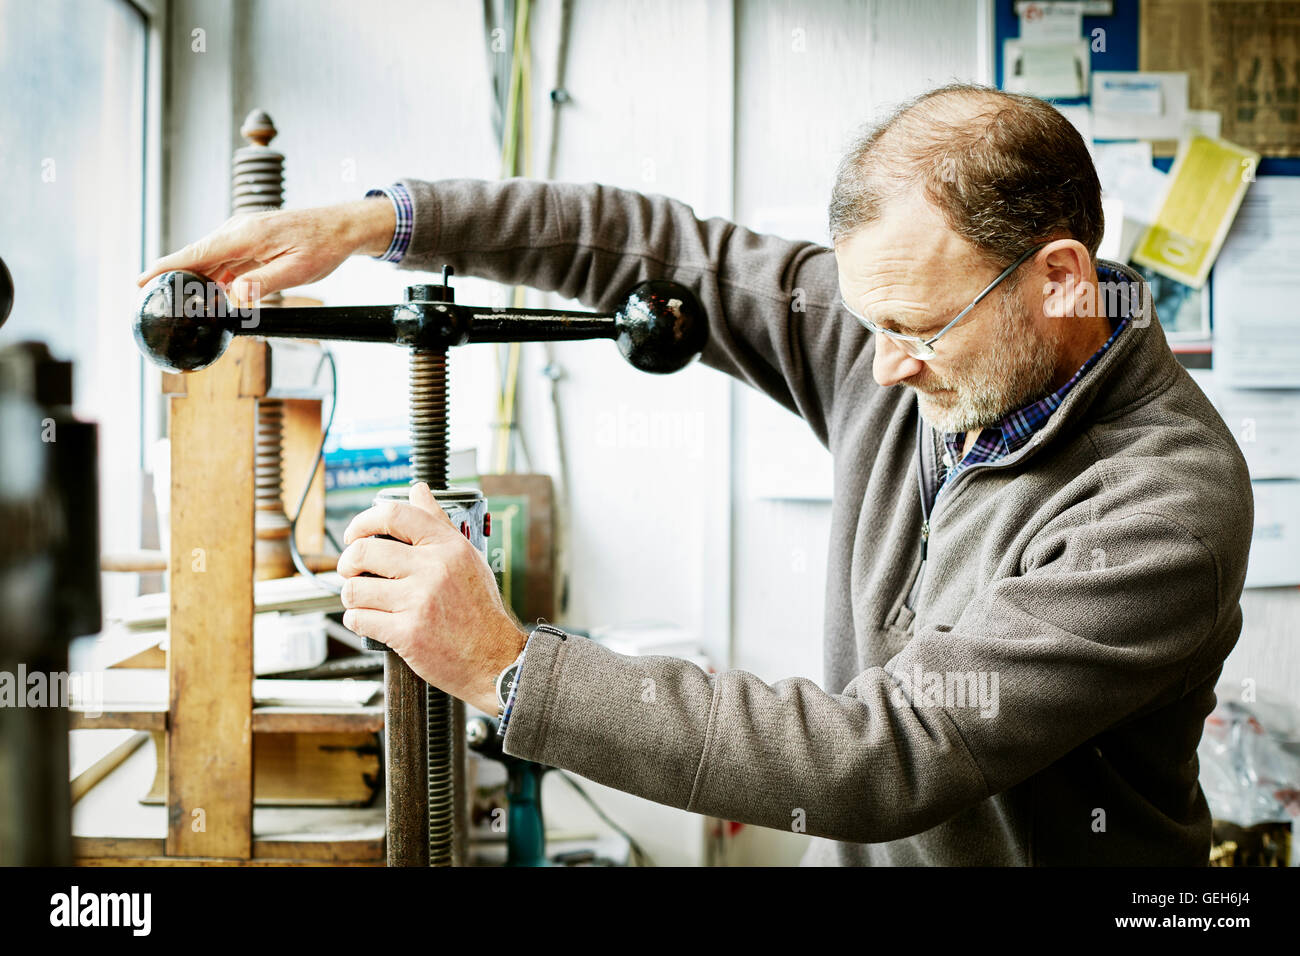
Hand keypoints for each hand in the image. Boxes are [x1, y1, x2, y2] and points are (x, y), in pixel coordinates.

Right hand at [135, 198, 395, 306]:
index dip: (166, 268)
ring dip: (194, 278)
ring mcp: (243, 232)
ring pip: (210, 258)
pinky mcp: (250, 238)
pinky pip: (224, 257)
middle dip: (173, 276)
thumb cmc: (323, 247)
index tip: (141, 281)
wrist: (342, 226)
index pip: (196, 254)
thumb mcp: (297, 271)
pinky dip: (213, 274)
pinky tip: (210, 292)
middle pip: (196, 256)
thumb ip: (263, 284)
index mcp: (246, 236)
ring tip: (177, 300)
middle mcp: (239, 230)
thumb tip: (234, 297)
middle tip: (153, 299)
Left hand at [337, 483, 525, 714]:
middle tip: (351, 570)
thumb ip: (438, 523)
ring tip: (363, 599)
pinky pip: (360, 618)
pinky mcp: (407, 634)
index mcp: (448, 547)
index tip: (354, 533)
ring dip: (352, 596)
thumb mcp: (467, 557)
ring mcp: (419, 602)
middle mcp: (434, 569)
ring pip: (355, 588)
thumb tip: (418, 490)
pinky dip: (357, 620)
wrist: (495, 659)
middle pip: (364, 550)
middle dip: (347, 562)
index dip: (363, 521)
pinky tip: (369, 620)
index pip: (395, 515)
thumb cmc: (480, 610)